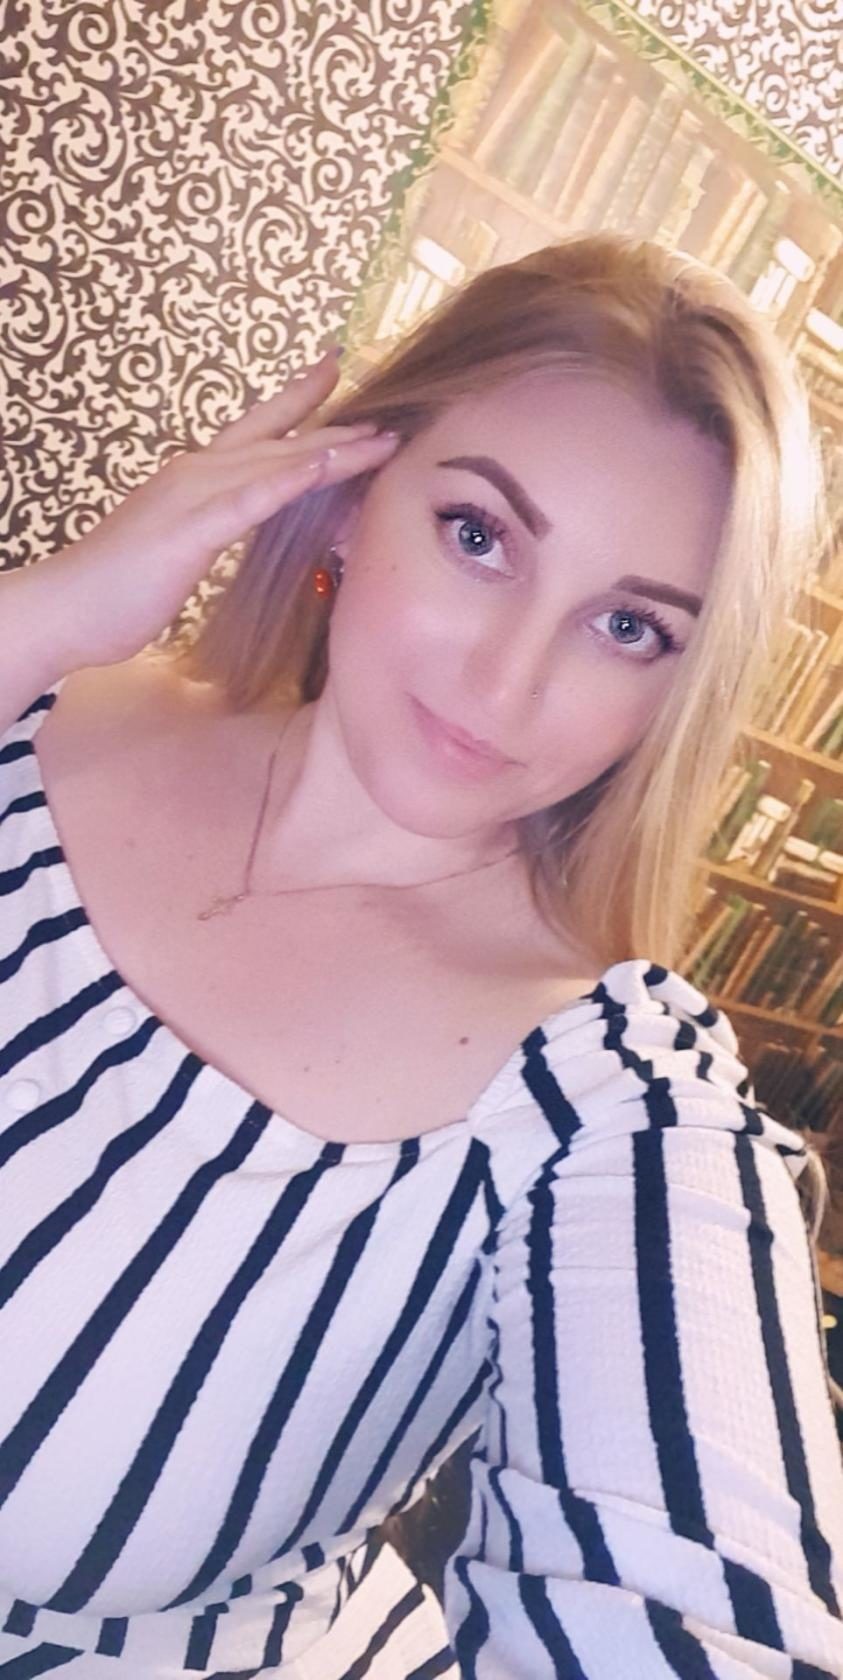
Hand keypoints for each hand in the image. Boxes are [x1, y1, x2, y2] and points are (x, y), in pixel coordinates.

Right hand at [43, 351, 398, 671]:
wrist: (67, 608)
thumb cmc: (120, 588)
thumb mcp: (180, 547)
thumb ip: (214, 526)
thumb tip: (244, 521)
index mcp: (196, 477)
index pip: (258, 431)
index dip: (298, 401)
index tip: (335, 371)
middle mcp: (197, 473)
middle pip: (278, 441)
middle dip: (336, 428)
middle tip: (390, 413)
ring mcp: (192, 497)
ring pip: (273, 463)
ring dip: (329, 450)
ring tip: (379, 439)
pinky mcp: (188, 531)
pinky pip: (245, 501)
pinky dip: (284, 482)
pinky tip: (319, 466)